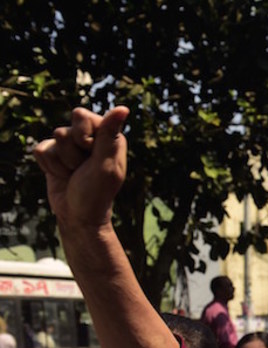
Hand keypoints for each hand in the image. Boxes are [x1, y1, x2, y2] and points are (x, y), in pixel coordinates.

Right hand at [33, 107, 128, 230]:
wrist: (78, 215)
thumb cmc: (97, 193)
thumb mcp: (106, 164)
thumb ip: (109, 134)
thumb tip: (123, 108)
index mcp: (107, 134)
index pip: (81, 115)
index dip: (82, 137)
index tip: (93, 155)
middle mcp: (89, 136)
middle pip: (64, 129)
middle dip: (72, 153)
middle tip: (84, 168)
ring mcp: (70, 144)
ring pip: (53, 140)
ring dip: (63, 163)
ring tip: (75, 174)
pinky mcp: (53, 153)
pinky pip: (41, 150)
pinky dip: (50, 167)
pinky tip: (62, 175)